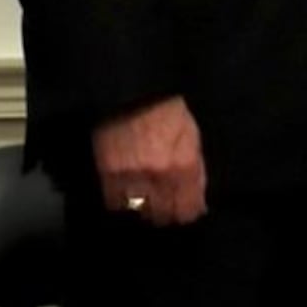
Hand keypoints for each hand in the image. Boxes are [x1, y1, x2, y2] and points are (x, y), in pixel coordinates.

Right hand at [92, 95, 207, 226]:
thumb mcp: (193, 137)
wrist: (136, 90)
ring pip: (137, 212)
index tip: (183, 212)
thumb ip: (196, 171)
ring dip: (142, 211)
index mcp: (184, 167)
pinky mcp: (107, 172)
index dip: (186, 214)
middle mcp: (159, 176)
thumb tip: (198, 201)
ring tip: (144, 204)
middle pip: (161, 216)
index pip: (186, 211)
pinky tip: (125, 197)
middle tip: (163, 209)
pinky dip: (120, 203)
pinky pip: (113, 202)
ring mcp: (131, 176)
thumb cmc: (170, 110)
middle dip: (164, 215)